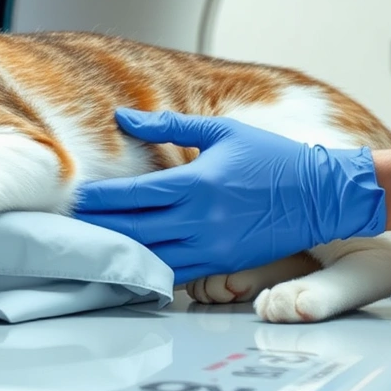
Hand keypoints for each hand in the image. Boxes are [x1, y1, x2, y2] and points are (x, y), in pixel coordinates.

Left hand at [72, 109, 385, 283]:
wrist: (321, 195)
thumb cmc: (273, 157)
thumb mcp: (222, 131)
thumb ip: (168, 126)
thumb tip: (123, 117)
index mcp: (197, 183)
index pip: (133, 196)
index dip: (100, 200)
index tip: (75, 198)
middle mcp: (201, 219)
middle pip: (135, 229)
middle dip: (100, 228)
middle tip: (69, 226)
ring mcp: (213, 246)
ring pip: (152, 257)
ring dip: (120, 252)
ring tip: (92, 247)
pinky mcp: (224, 264)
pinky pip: (178, 273)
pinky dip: (151, 269)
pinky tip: (131, 265)